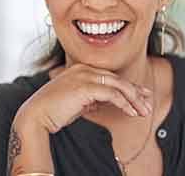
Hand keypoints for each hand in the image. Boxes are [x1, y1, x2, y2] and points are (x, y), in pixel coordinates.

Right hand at [14, 63, 152, 132]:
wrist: (36, 115)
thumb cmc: (53, 110)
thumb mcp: (76, 101)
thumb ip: (90, 98)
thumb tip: (104, 102)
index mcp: (81, 68)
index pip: (110, 76)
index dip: (128, 86)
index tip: (140, 96)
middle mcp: (84, 68)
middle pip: (117, 79)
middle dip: (136, 92)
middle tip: (148, 103)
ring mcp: (86, 75)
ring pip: (119, 85)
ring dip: (134, 99)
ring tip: (144, 111)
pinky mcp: (86, 86)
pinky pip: (113, 94)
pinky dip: (125, 104)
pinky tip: (132, 112)